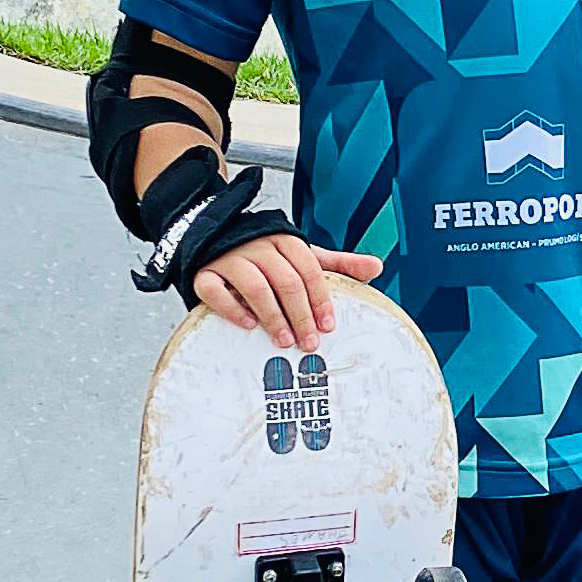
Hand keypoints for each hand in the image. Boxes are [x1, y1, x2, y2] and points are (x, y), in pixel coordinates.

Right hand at [196, 235, 382, 352]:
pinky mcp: (204, 273)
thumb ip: (338, 264)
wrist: (218, 239)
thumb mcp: (304, 256)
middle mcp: (257, 247)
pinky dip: (231, 309)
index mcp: (285, 241)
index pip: (309, 269)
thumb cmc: (267, 255)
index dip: (321, 299)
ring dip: (272, 316)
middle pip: (285, 281)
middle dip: (300, 315)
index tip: (328, 326)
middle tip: (309, 342)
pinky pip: (214, 290)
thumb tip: (376, 267)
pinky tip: (247, 325)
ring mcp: (228, 259)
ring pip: (253, 286)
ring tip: (284, 340)